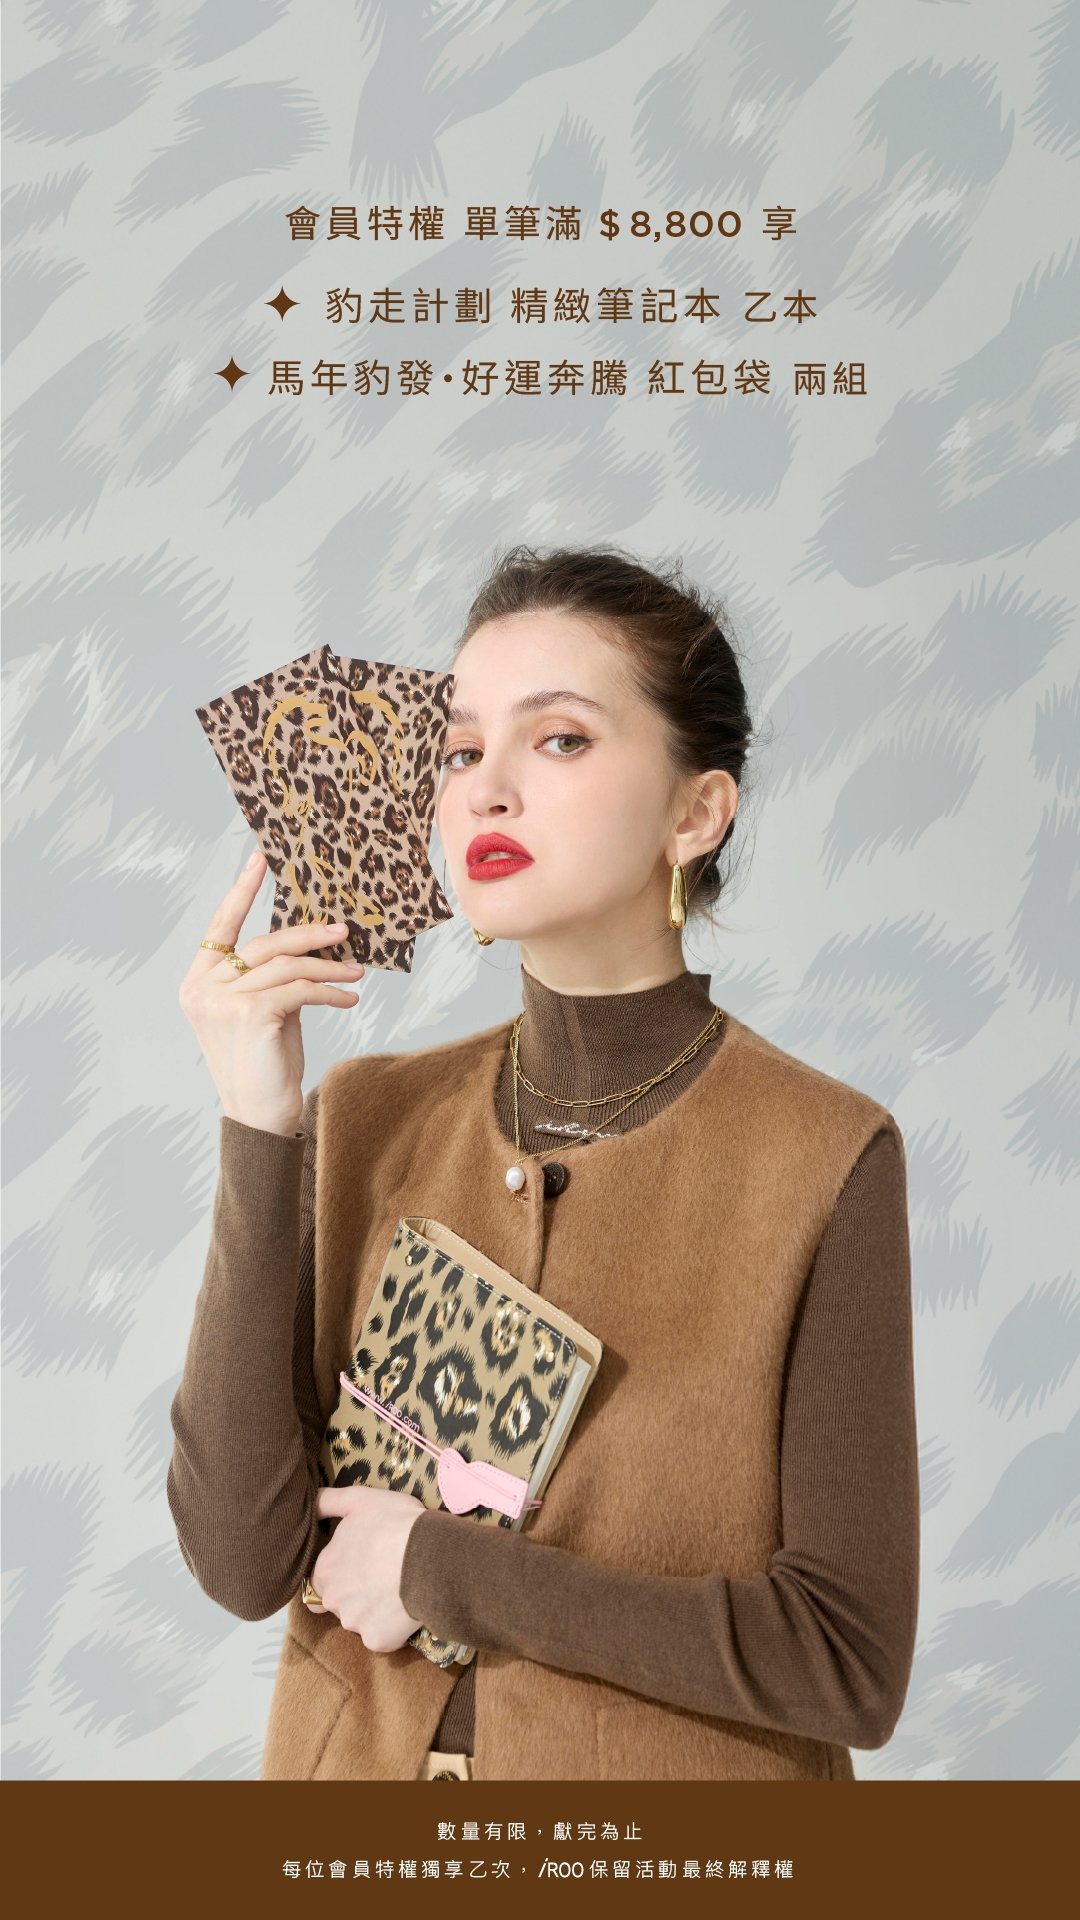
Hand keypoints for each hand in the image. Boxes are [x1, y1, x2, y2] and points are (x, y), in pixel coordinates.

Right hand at [178, 845, 365, 1135]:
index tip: (262, 858)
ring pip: (286, 966)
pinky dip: (329, 992)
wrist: (260, 1114)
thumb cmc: (265, 1062)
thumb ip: (272, 977)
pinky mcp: (249, 1014)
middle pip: (264, 943)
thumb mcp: (264, 1011)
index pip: (220, 927)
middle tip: (344, 931)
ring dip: (328, 968)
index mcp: (198, 982)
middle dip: (309, 935)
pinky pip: (299, 990)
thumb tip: (313, 943)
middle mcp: (203, 989)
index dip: (241, 891)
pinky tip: (348, 999)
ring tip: (356, 974)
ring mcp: (222, 1001)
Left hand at [305, 1486, 427, 1650]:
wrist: (430, 1556)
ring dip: (374, 1611)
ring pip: (361, 1621)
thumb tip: (308, 1504)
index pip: (322, 1579)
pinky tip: (407, 1608)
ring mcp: (355, 1623)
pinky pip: (382, 1638)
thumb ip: (328, 1502)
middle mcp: (333, 1600)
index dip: (342, 1571)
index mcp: (325, 1569)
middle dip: (356, 1594)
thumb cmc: (395, 1523)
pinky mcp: (377, 1640)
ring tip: (398, 1590)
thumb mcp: (360, 1500)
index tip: (363, 1564)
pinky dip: (392, 1628)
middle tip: (383, 1576)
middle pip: (339, 1603)